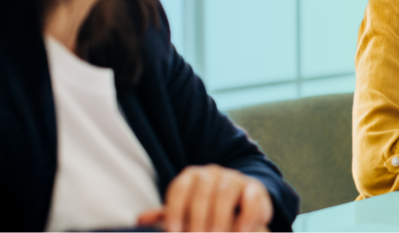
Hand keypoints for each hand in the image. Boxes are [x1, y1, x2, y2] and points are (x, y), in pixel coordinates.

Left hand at [137, 165, 272, 232]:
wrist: (240, 205)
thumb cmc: (206, 212)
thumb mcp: (185, 214)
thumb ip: (166, 216)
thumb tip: (140, 219)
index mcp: (192, 177)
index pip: (180, 188)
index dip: (174, 210)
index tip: (173, 232)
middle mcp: (213, 174)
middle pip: (203, 189)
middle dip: (198, 216)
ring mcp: (235, 179)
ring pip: (226, 190)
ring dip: (220, 216)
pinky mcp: (255, 189)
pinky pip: (251, 197)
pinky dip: (247, 215)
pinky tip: (240, 232)